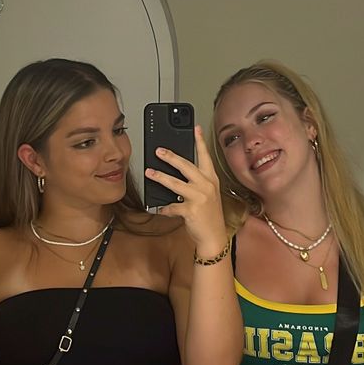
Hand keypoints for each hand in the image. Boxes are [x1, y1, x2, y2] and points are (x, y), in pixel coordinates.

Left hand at [145, 125, 228, 255]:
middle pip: (186, 166)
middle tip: (158, 151)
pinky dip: (164, 208)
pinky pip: (172, 206)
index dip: (200, 142)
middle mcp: (206, 186)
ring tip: (149, 172)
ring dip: (160, 177)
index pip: (205, 157)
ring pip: (175, 184)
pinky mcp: (191, 210)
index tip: (195, 128)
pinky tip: (159, 208)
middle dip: (171, 157)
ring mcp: (199, 197)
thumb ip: (197, 182)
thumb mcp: (208, 194)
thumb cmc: (209, 215)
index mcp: (211, 179)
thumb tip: (177, 173)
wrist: (214, 236)